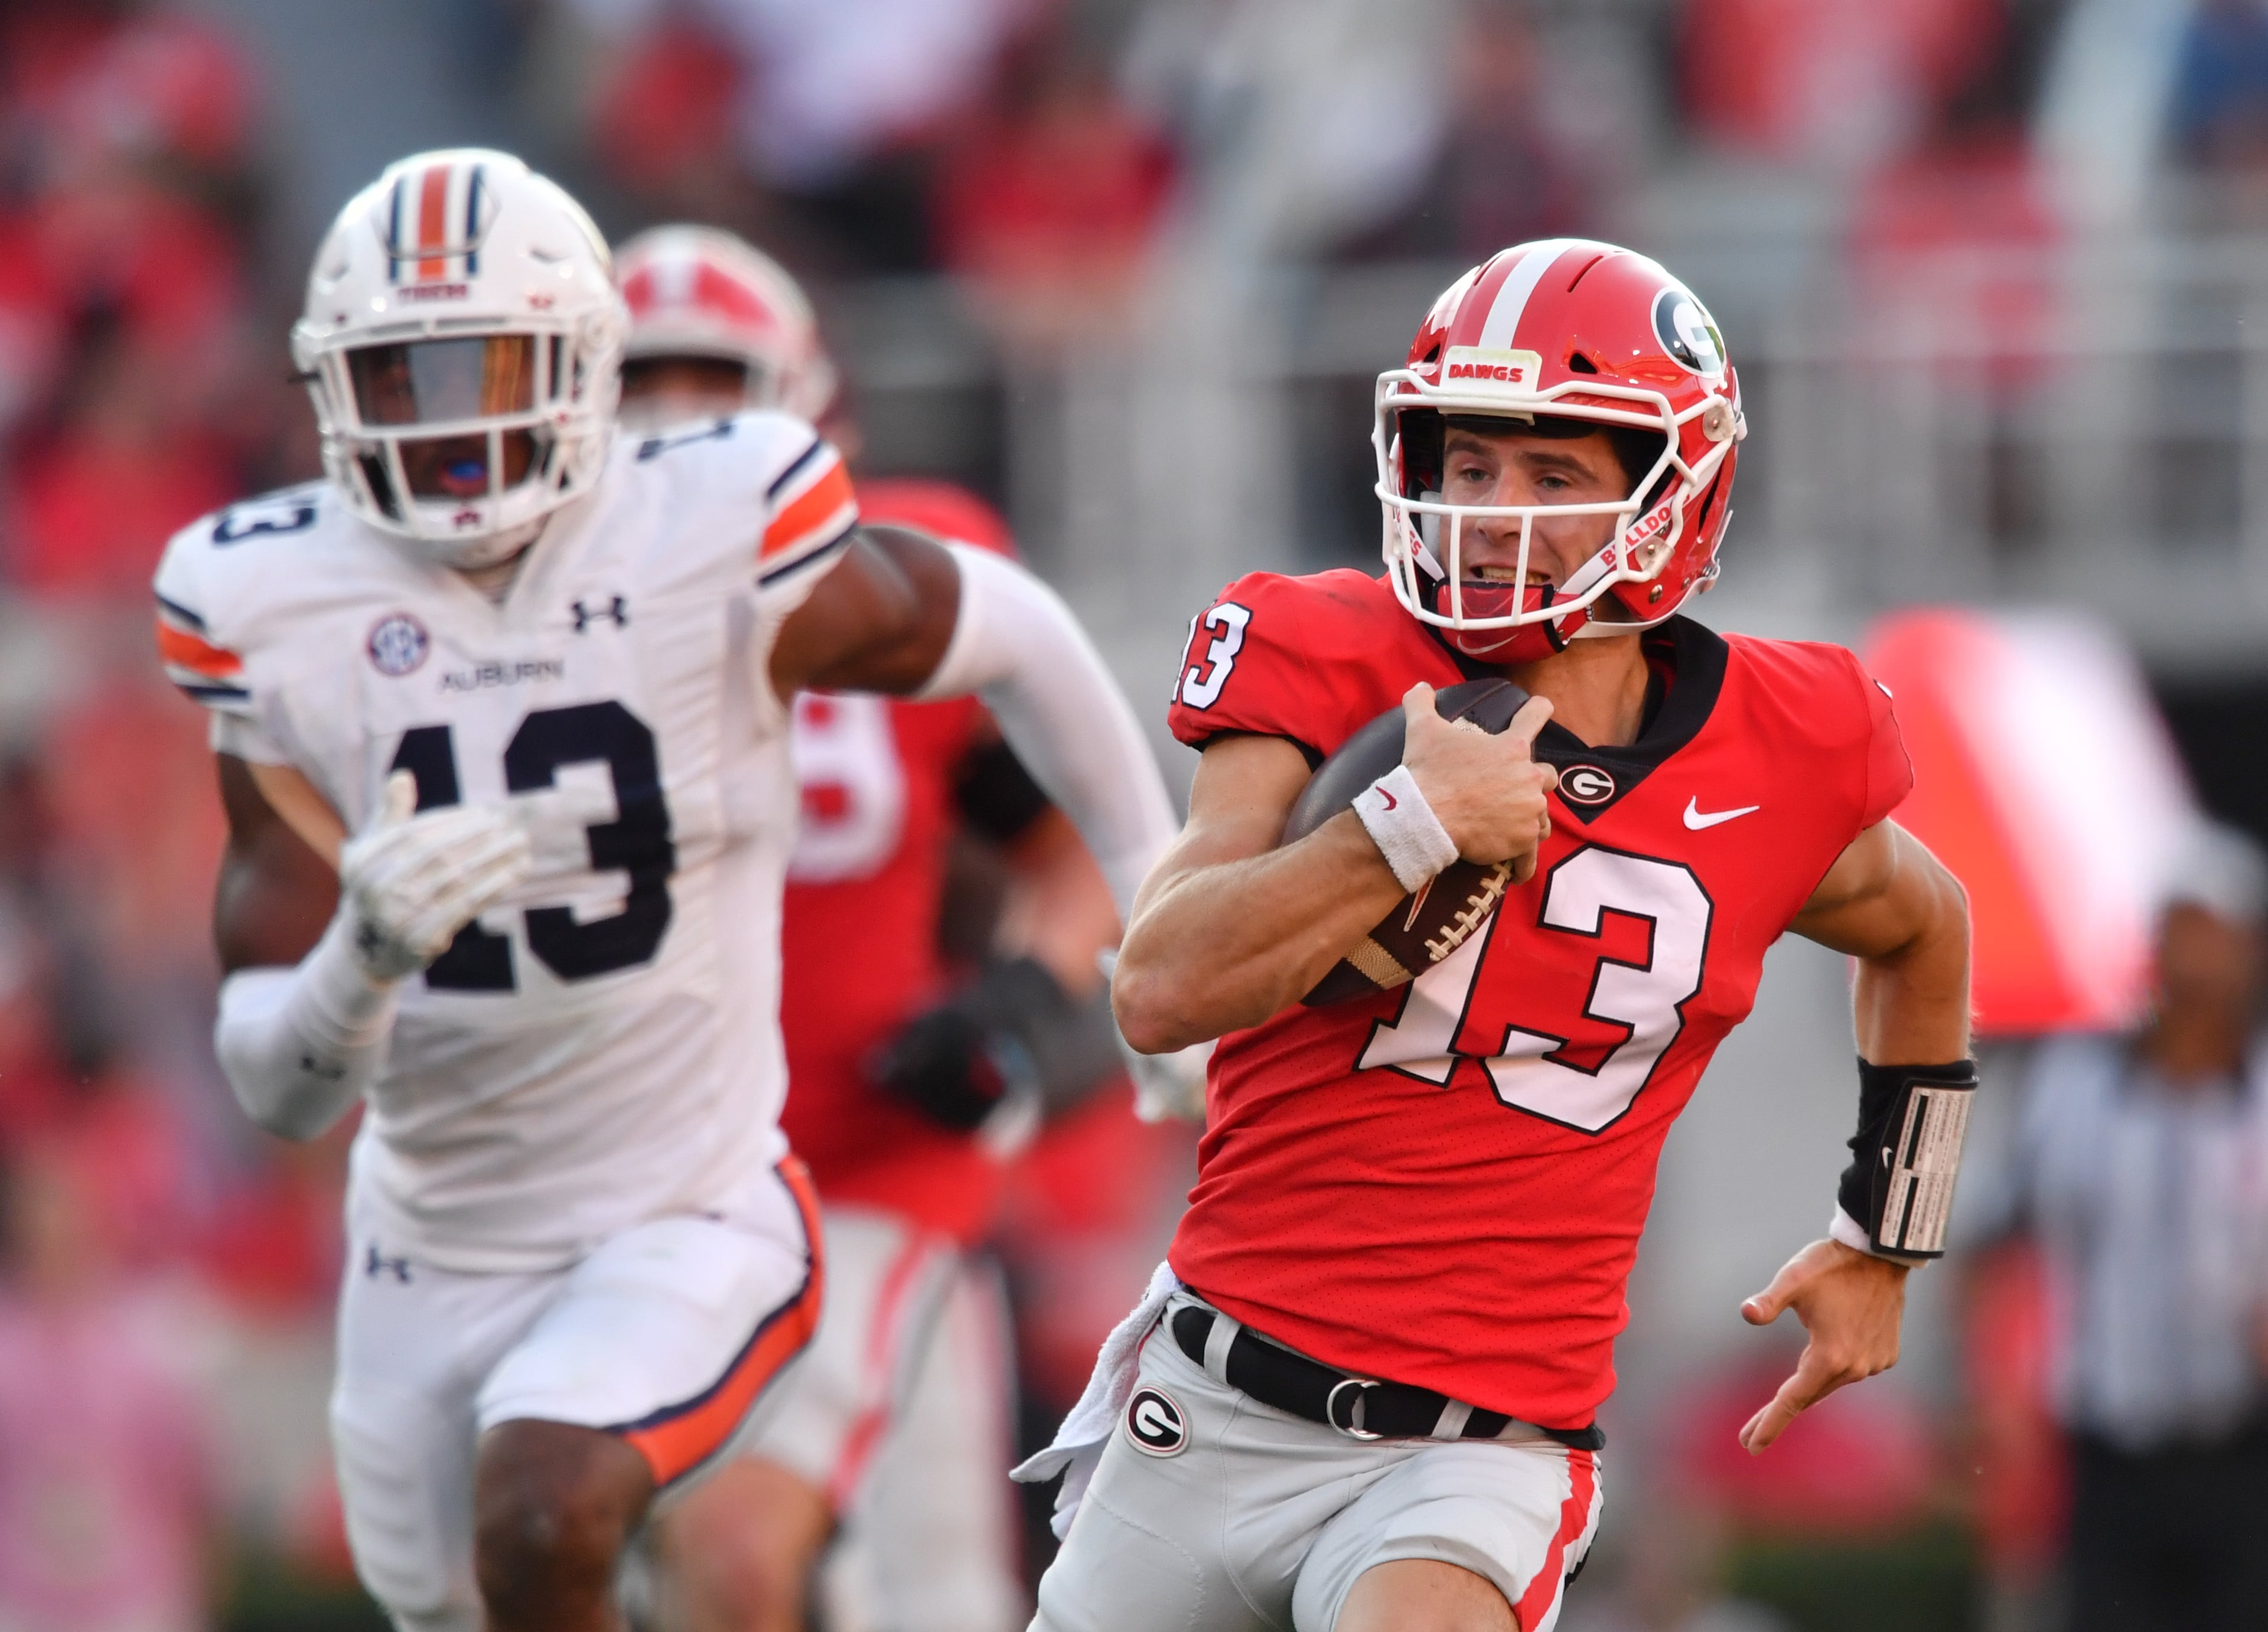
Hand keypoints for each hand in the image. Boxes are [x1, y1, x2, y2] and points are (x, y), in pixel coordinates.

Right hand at [337, 770, 532, 981]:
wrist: (368, 951)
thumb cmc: (378, 889)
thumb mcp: (374, 852)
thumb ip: (389, 815)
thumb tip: (402, 776)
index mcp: (361, 862)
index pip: (414, 833)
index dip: (452, 821)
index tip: (483, 812)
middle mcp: (375, 890)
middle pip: (439, 855)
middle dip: (477, 836)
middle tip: (507, 824)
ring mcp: (397, 917)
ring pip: (457, 879)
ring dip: (495, 858)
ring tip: (521, 842)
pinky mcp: (422, 940)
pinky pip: (467, 905)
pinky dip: (496, 885)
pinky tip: (517, 870)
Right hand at [1398, 683, 1557, 882]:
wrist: (1426, 816)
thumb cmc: (1429, 772)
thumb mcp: (1423, 730)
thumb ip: (1422, 704)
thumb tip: (1417, 686)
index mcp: (1511, 747)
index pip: (1534, 717)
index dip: (1539, 710)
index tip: (1543, 707)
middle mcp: (1528, 777)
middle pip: (1547, 776)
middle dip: (1535, 782)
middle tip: (1515, 790)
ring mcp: (1528, 811)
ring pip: (1542, 815)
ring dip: (1531, 819)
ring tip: (1514, 828)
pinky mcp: (1521, 840)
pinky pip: (1531, 853)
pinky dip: (1525, 862)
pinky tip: (1520, 872)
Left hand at [1736, 1237, 1908, 1453]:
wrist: (1882, 1254)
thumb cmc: (1831, 1265)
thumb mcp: (1792, 1278)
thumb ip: (1768, 1300)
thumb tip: (1746, 1314)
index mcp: (1830, 1356)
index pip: (1792, 1400)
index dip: (1769, 1423)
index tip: (1750, 1446)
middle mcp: (1855, 1367)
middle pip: (1808, 1397)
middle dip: (1777, 1416)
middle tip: (1749, 1437)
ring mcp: (1874, 1363)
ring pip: (1830, 1383)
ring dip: (1805, 1392)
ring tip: (1780, 1404)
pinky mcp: (1886, 1354)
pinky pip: (1851, 1369)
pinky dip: (1833, 1370)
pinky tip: (1822, 1366)